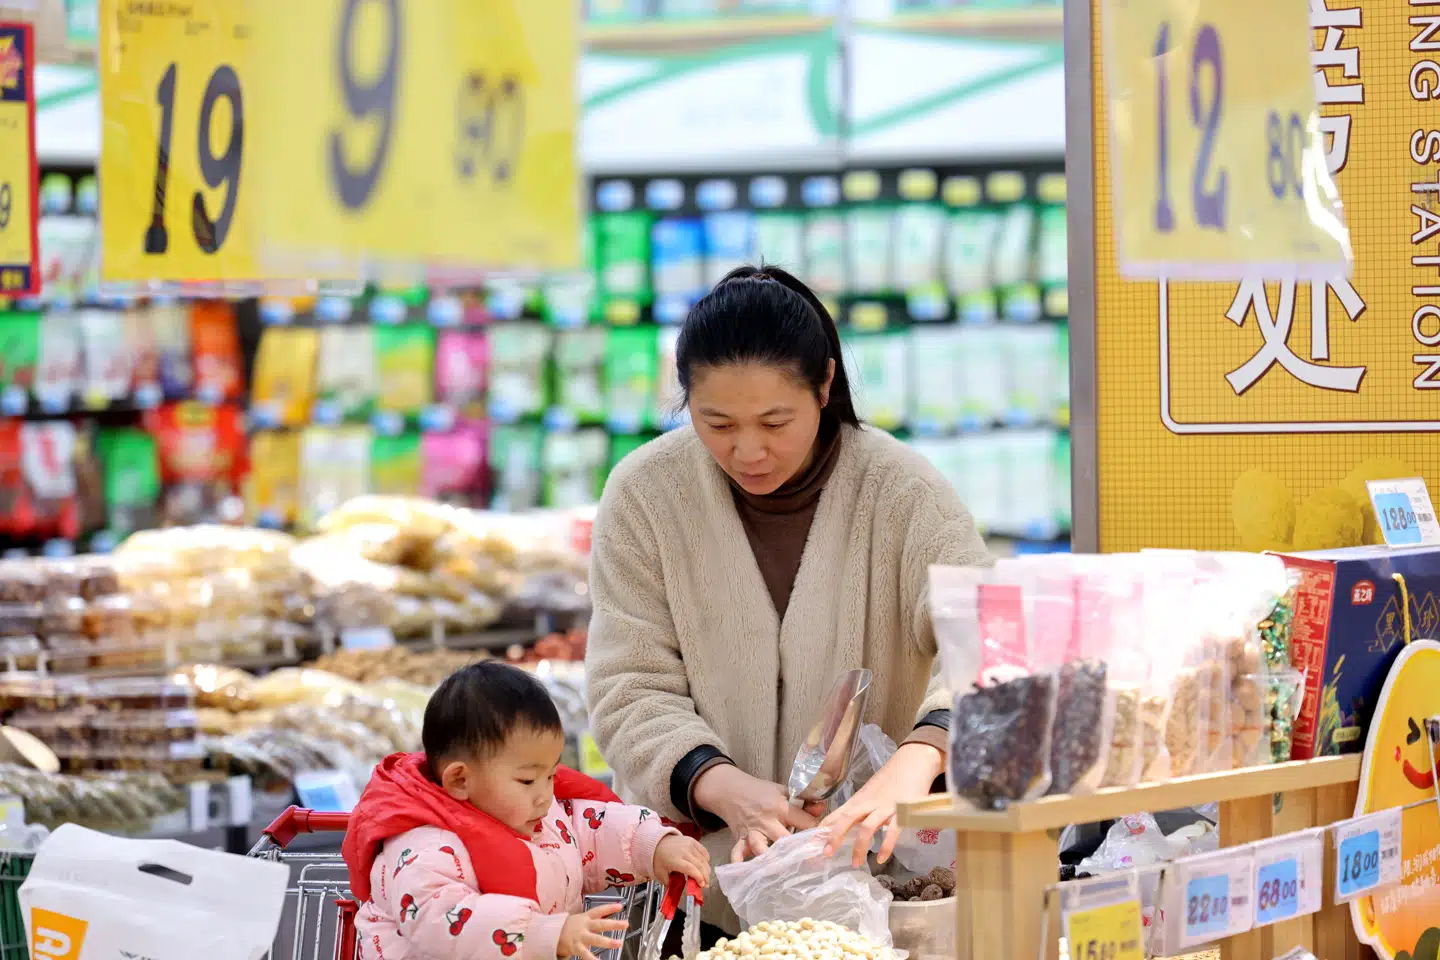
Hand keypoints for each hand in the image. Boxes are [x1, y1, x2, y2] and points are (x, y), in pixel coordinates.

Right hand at [558, 903, 627, 959]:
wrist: (553, 934)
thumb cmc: (570, 927)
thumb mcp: (582, 919)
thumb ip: (595, 919)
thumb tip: (609, 918)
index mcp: (586, 918)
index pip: (599, 910)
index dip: (609, 908)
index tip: (620, 906)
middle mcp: (584, 926)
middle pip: (600, 924)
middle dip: (614, 924)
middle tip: (625, 924)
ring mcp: (581, 937)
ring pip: (595, 939)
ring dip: (608, 941)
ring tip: (618, 943)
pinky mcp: (576, 947)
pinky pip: (585, 954)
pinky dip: (592, 958)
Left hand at [652, 833, 710, 886]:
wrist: (657, 842)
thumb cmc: (659, 859)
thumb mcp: (660, 874)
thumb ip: (670, 883)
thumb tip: (679, 889)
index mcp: (675, 860)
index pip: (690, 869)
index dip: (698, 877)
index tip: (702, 885)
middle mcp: (684, 851)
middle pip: (699, 865)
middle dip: (705, 876)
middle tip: (706, 884)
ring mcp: (689, 845)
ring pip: (703, 859)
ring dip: (707, 869)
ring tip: (706, 877)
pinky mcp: (692, 841)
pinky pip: (703, 851)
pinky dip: (706, 859)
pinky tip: (705, 866)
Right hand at [692, 764, 823, 863]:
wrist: (730, 789)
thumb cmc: (760, 791)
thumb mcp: (782, 790)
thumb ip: (803, 800)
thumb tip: (822, 807)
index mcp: (780, 807)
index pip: (804, 821)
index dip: (817, 831)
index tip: (827, 842)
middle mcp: (767, 820)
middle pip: (784, 839)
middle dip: (797, 852)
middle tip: (811, 864)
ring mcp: (753, 830)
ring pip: (761, 847)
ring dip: (769, 859)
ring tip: (781, 871)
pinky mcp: (740, 838)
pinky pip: (737, 851)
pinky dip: (738, 861)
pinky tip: (742, 871)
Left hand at [820, 742, 943, 866]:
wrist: (913, 762)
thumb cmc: (890, 780)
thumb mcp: (869, 794)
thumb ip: (858, 809)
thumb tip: (842, 825)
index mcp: (858, 800)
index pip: (836, 814)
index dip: (823, 829)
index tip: (811, 844)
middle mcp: (868, 803)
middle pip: (847, 819)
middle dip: (834, 836)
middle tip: (826, 854)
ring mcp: (885, 807)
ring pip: (867, 827)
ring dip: (859, 846)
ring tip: (855, 863)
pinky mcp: (902, 812)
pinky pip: (893, 831)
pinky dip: (886, 846)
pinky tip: (881, 858)